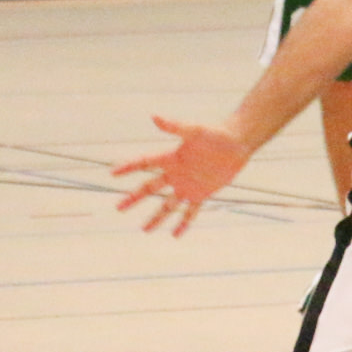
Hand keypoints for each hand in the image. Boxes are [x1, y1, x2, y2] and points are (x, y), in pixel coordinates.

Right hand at [113, 116, 250, 236]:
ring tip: (144, 230)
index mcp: (171, 157)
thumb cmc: (216, 134)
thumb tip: (154, 116)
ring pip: (167, 205)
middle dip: (134, 198)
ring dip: (156, 218)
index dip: (129, 168)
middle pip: (150, 188)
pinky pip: (190, 211)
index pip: (144, 163)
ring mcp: (187, 185)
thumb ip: (175, 126)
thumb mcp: (195, 130)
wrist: (238, 143)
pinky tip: (175, 235)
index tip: (112, 173)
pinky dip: (183, 223)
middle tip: (119, 208)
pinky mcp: (201, 193)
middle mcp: (176, 173)